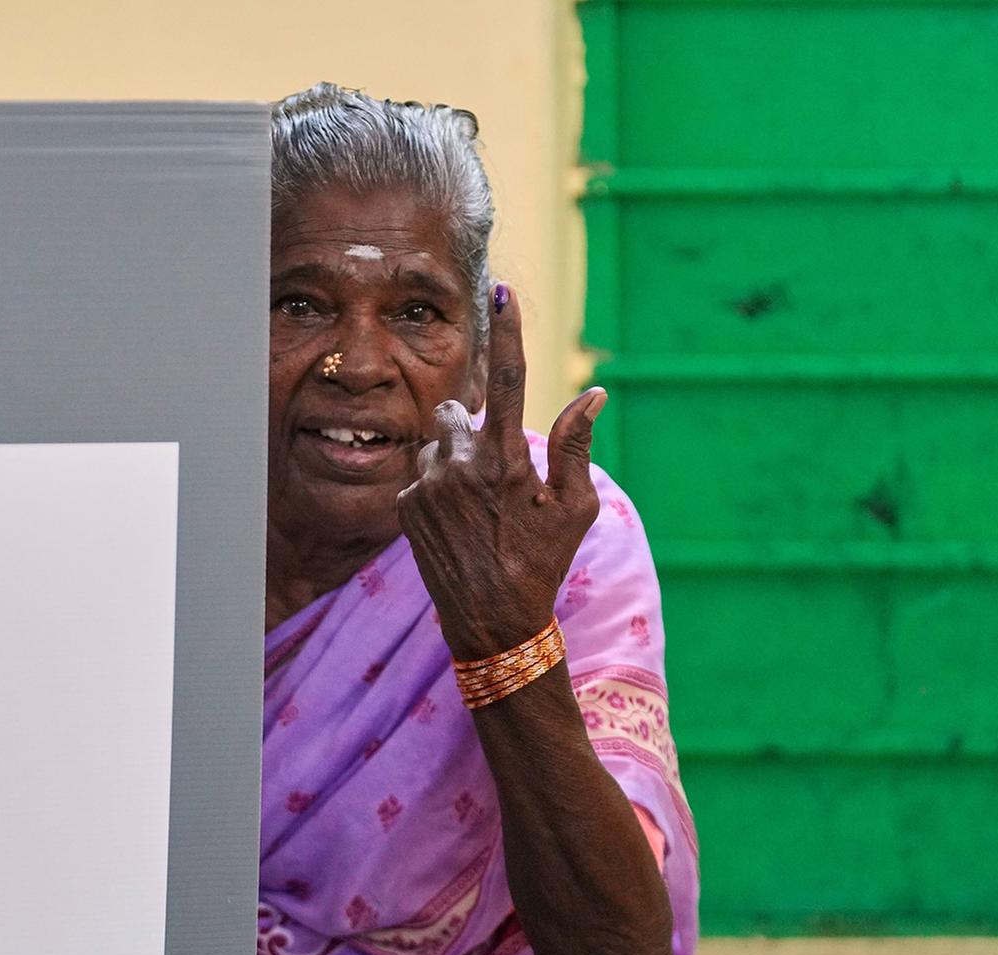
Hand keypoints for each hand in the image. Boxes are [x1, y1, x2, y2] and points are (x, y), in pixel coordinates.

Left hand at [397, 284, 608, 659]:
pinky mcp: (403, 506)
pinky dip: (434, 488)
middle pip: (458, 408)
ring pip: (435, 442)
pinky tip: (454, 523)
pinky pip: (418, 474)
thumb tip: (594, 395)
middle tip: (493, 470)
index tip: (503, 290)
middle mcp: (461, 464)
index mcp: (507, 459)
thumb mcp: (574, 507)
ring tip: (474, 505)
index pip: (512, 379)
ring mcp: (427, 485)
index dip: (509, 331)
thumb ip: (577, 446)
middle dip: (472, 425)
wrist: (491, 621)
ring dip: (451, 458)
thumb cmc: (542, 562)